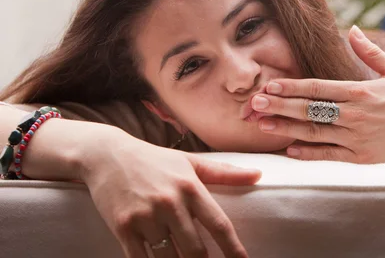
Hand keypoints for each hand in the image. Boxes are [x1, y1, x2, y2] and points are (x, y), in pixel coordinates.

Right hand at [80, 129, 260, 257]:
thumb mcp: (190, 162)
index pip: (219, 225)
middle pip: (195, 250)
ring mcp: (145, 217)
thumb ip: (224, 172)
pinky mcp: (123, 228)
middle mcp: (170, 203)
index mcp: (191, 187)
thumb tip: (258, 175)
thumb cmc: (154, 160)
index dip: (233, 249)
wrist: (107, 155)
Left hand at [252, 26, 384, 162]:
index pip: (319, 87)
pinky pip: (331, 155)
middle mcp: (356, 115)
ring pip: (315, 133)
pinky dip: (309, 153)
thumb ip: (370, 52)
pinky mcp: (363, 158)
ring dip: (286, 128)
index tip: (270, 83)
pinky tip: (290, 148)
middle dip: (279, 105)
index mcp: (362, 91)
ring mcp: (359, 139)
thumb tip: (350, 29)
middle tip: (253, 103)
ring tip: (262, 124)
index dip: (292, 86)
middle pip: (310, 110)